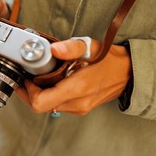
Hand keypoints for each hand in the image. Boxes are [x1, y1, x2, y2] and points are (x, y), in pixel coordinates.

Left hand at [15, 38, 131, 114]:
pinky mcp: (80, 108)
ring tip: (40, 76)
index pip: (40, 102)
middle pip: (40, 105)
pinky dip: (50, 94)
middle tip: (27, 76)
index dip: (27, 91)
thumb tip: (53, 49)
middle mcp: (76, 103)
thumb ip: (71, 48)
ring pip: (48, 106)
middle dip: (29, 92)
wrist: (129, 73)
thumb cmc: (109, 60)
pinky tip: (52, 81)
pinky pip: (57, 104)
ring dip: (40, 92)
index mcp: (75, 89)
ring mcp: (78, 107)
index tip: (27, 77)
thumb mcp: (91, 48)